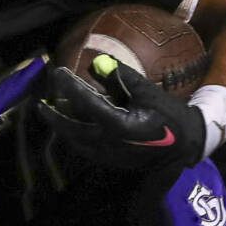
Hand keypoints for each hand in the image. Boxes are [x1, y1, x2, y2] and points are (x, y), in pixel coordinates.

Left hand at [38, 56, 205, 171]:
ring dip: (62, 127)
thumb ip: (120, 77)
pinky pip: (85, 148)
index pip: (87, 103)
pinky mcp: (111, 161)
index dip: (70, 86)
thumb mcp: (146, 91)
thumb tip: (96, 63)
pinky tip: (69, 125)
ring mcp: (109, 156)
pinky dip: (74, 136)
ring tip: (51, 111)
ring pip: (76, 141)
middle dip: (55, 115)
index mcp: (120, 125)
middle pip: (73, 129)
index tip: (58, 72)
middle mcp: (110, 144)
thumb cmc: (168, 114)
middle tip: (41, 102)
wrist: (184, 144)